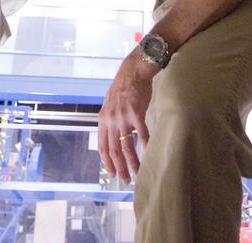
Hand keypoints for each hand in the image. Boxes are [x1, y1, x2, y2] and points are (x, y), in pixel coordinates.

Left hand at [97, 53, 156, 184]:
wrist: (133, 71)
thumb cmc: (124, 87)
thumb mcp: (110, 104)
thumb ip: (110, 120)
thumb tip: (113, 136)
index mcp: (103, 119)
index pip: (102, 146)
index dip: (107, 162)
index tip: (112, 173)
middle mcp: (111, 120)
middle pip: (113, 150)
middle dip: (120, 168)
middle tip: (126, 180)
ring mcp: (123, 117)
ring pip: (126, 146)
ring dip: (132, 162)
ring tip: (138, 173)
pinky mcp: (136, 113)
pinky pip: (142, 134)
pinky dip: (146, 146)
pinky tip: (150, 154)